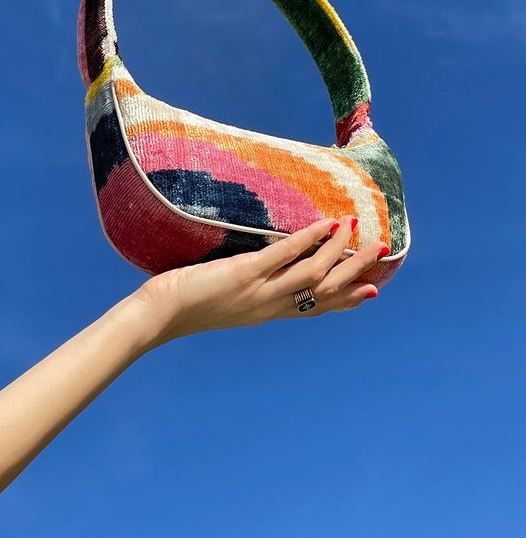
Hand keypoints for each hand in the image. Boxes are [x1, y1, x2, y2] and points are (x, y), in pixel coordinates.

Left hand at [135, 216, 385, 343]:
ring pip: (312, 273)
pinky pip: (284, 255)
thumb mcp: (224, 297)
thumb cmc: (181, 303)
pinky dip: (309, 239)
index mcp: (265, 313)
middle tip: (379, 252)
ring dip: (339, 251)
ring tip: (358, 229)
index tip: (371, 291)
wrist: (158, 314)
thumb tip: (255, 267)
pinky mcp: (244, 274)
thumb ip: (245, 286)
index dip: (345, 300)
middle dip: (354, 271)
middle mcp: (268, 306)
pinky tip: (326, 223)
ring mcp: (259, 291)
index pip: (314, 309)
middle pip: (324, 291)